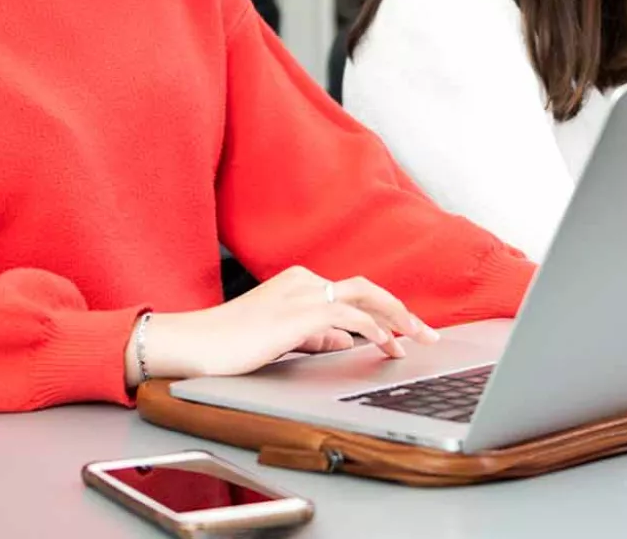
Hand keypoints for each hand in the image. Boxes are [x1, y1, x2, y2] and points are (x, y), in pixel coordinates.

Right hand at [125, 266, 439, 386]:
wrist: (199, 343)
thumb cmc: (232, 342)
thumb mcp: (282, 336)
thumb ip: (314, 335)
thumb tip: (345, 341)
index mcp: (299, 281)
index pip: (353, 293)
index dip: (384, 311)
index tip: (406, 331)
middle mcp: (304, 280)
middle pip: (366, 289)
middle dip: (401, 311)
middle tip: (428, 334)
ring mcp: (303, 293)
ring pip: (364, 298)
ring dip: (397, 320)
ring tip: (416, 341)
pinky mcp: (300, 313)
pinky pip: (349, 318)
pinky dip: (374, 330)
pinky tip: (386, 345)